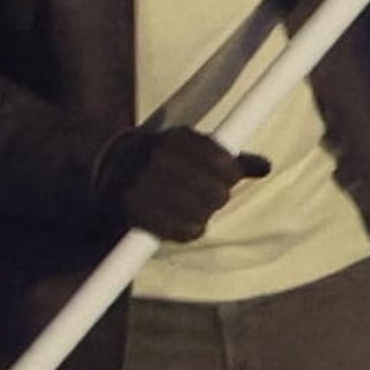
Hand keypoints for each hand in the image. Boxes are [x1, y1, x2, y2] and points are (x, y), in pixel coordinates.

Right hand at [99, 126, 262, 242]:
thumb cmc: (159, 165)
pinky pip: (180, 230)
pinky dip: (188, 232)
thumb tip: (266, 166)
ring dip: (203, 216)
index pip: (223, 162)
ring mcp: (143, 183)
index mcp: (175, 137)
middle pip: (215, 191)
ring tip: (195, 212)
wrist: (103, 175)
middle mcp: (158, 156)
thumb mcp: (191, 152)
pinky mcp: (132, 209)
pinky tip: (184, 226)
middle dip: (217, 198)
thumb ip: (229, 158)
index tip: (228, 180)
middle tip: (210, 199)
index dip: (231, 175)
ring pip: (200, 212)